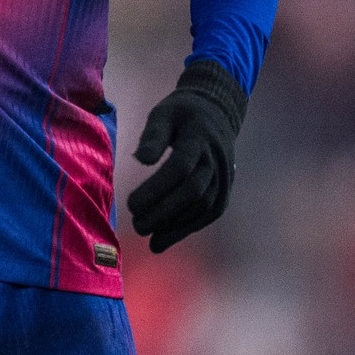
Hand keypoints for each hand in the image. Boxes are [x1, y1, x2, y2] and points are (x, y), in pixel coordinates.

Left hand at [127, 59, 245, 253]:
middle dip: (163, 212)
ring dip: (174, 225)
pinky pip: (208, 214)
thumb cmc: (182, 114)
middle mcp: (216, 160)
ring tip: (145, 233)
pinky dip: (185, 229)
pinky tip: (161, 240)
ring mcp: (224, 177)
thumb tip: (141, 160)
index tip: (130, 204)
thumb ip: (152, 135)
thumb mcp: (163, 113)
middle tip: (136, 223)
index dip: (155, 188)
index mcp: (199, 137)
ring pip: (202, 207)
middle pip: (192, 191)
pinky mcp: (224, 191)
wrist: (218, 114)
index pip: (180, 166)